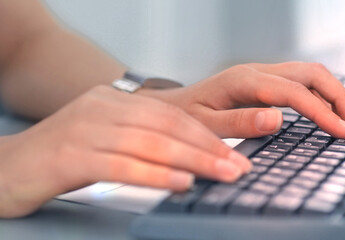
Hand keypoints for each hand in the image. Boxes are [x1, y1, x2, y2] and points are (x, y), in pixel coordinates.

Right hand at [0, 86, 249, 217]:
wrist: (4, 168)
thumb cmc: (62, 158)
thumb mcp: (106, 139)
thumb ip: (141, 142)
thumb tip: (188, 160)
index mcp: (112, 100)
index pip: (170, 115)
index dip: (205, 135)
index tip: (234, 154)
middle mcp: (100, 108)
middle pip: (166, 127)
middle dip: (207, 148)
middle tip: (238, 166)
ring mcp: (84, 129)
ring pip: (149, 143)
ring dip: (192, 161)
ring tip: (221, 175)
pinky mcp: (69, 156)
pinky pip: (121, 165)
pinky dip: (155, 175)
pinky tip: (181, 183)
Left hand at [139, 62, 344, 138]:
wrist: (174, 106)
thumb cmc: (186, 117)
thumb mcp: (206, 124)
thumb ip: (240, 122)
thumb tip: (277, 119)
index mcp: (244, 81)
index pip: (294, 93)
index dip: (322, 111)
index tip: (343, 132)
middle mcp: (257, 71)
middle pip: (310, 73)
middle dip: (338, 97)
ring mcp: (262, 74)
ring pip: (309, 74)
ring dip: (333, 93)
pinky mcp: (264, 81)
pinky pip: (300, 81)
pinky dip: (321, 94)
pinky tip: (328, 110)